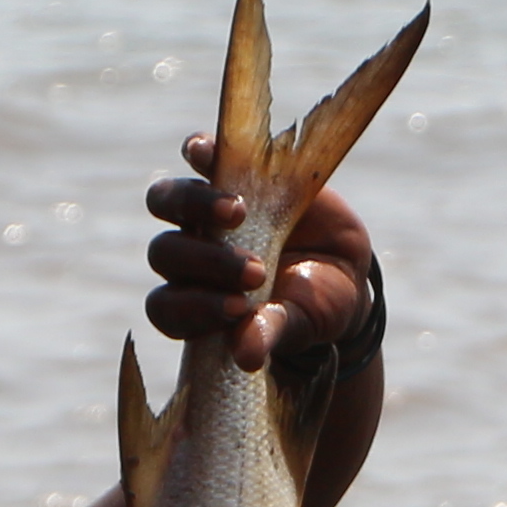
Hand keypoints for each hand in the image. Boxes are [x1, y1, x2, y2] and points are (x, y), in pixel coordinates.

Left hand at [147, 138, 377, 377]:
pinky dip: (200, 151)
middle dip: (206, 263)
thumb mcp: (301, 323)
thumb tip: (246, 355)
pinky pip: (199, 156)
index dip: (193, 309)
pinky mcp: (228, 173)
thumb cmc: (313, 307)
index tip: (240, 310)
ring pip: (167, 202)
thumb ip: (271, 333)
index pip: (167, 308)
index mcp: (196, 304)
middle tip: (256, 272)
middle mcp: (189, 259)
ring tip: (238, 211)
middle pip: (164, 252)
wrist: (342, 268)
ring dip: (195, 205)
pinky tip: (208, 152)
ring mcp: (204, 213)